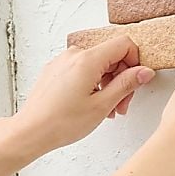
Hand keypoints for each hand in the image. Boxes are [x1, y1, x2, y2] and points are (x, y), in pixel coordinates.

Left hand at [14, 35, 155, 154]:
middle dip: (121, 78)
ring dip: (108, 83)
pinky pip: (82, 68)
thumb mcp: (102, 105)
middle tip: (122, 104)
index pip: (124, 44)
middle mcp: (75, 54)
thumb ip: (127, 84)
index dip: (135, 61)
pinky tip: (92, 103)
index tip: (136, 79)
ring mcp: (64, 60)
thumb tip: (144, 71)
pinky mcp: (56, 68)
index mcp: (88, 59)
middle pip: (111, 55)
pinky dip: (92, 82)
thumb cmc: (60, 122)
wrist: (30, 132)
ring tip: (107, 109)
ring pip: (97, 63)